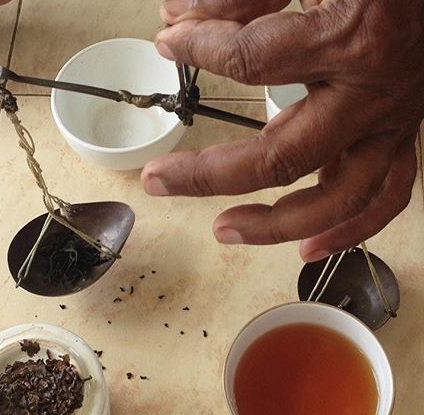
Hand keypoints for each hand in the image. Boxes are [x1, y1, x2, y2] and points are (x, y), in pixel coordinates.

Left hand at [143, 0, 423, 261]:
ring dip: (277, 224)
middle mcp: (371, 95)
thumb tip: (177, 18)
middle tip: (158, 180)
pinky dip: (349, 229)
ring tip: (224, 230)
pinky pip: (385, 196)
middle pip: (281, 158)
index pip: (251, 61)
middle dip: (210, 176)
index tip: (170, 44)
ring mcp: (390, 123)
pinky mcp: (401, 135)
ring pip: (338, 197)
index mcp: (348, 41)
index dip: (199, 50)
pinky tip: (309, 247)